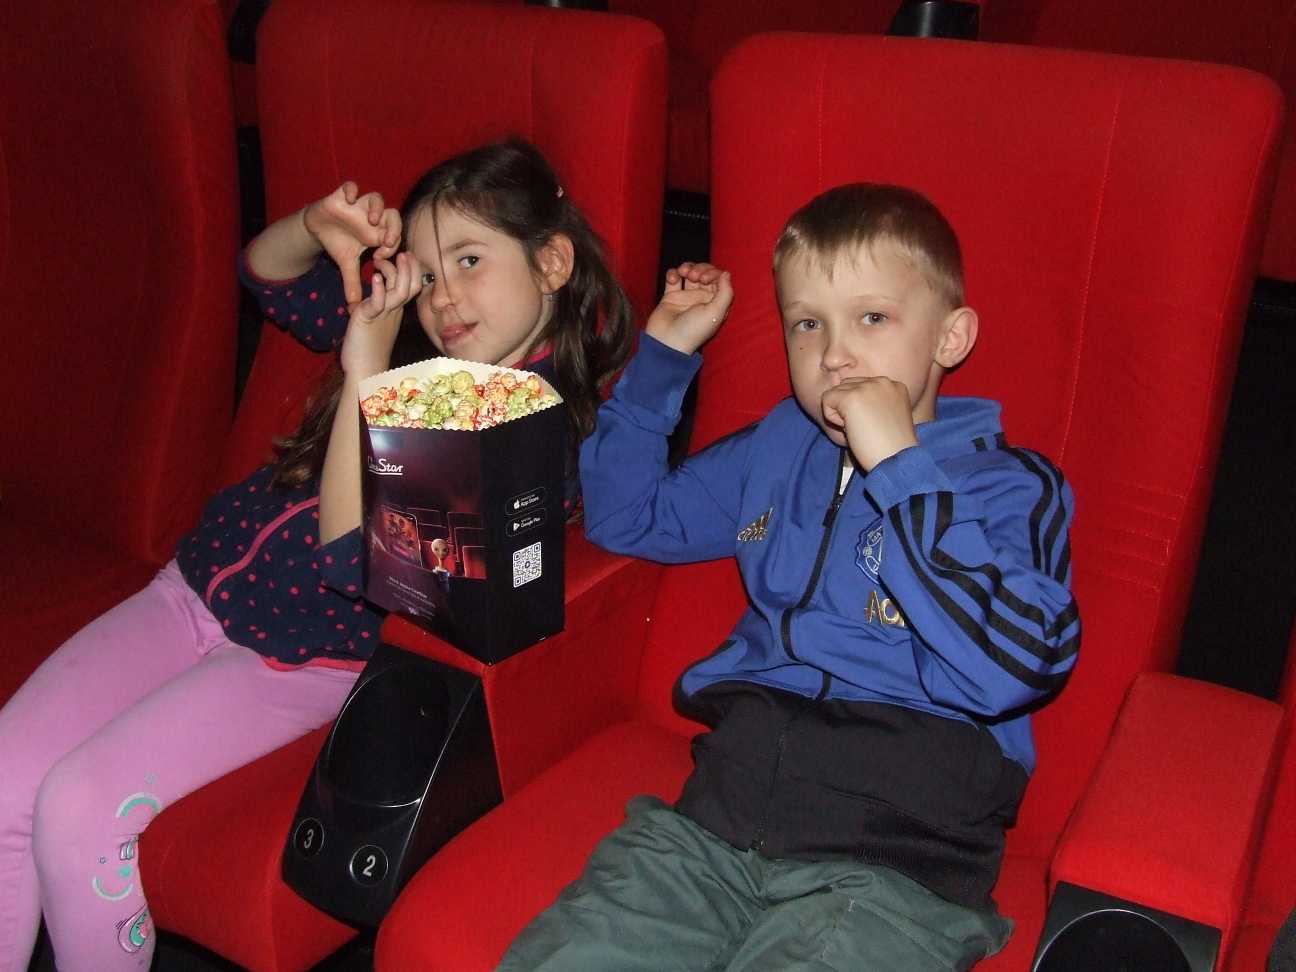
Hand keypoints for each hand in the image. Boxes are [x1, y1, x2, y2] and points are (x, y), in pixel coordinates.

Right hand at [304, 182, 402, 307]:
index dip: (392, 246)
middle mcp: (372, 217)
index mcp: (378, 233)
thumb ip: (352, 283)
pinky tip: (349, 199)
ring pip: (376, 198)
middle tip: (387, 240)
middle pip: (393, 215)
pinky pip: (351, 186)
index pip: (395, 236)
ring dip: (377, 208)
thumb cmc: (338, 243)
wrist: (318, 227)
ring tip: (371, 220)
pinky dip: (351, 190)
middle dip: (393, 227)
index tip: (380, 257)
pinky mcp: (343, 195)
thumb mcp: (346, 264)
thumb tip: (353, 308)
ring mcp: (359, 205)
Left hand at [339, 252, 423, 377]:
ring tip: (392, 258)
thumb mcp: (376, 322)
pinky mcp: (368, 319)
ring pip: (399, 292)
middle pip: (411, 286)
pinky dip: (378, 290)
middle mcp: (393, 312)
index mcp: (395, 311)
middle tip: (405, 253)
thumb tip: (377, 294)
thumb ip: (378, 307)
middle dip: (410, 268)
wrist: (364, 371)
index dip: (412, 271)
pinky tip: (375, 278)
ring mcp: (383, 316)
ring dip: (397, 273)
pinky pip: (377, 303)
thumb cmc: (368, 350)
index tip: (407, 257)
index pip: (411, 286)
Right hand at [644, 262, 733, 354]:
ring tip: (683, 273)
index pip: (719, 279)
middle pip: (705, 273)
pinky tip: (672, 278)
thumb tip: (726, 273)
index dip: (713, 273)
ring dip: (687, 267)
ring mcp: (686, 297)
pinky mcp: (670, 296)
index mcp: (716, 304)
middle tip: (694, 276)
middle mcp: (702, 299)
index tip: (705, 278)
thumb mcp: (716, 313)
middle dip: (700, 269)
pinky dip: (673, 273)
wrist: (666, 342)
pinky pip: (673, 278)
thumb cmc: (693, 331)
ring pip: (690, 272)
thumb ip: (725, 292)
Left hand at [821, 377, 918, 470]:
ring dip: (841, 413)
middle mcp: (882, 381)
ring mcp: (867, 387)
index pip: (862, 386)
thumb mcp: (887, 416)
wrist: (896, 459)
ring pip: (836, 391)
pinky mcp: (852, 397)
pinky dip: (832, 418)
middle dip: (848, 407)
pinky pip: (826, 400)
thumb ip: (872, 403)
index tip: (874, 425)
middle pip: (847, 385)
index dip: (860, 408)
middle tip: (865, 429)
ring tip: (859, 429)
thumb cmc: (890, 447)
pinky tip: (850, 429)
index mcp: (894, 385)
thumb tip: (844, 400)